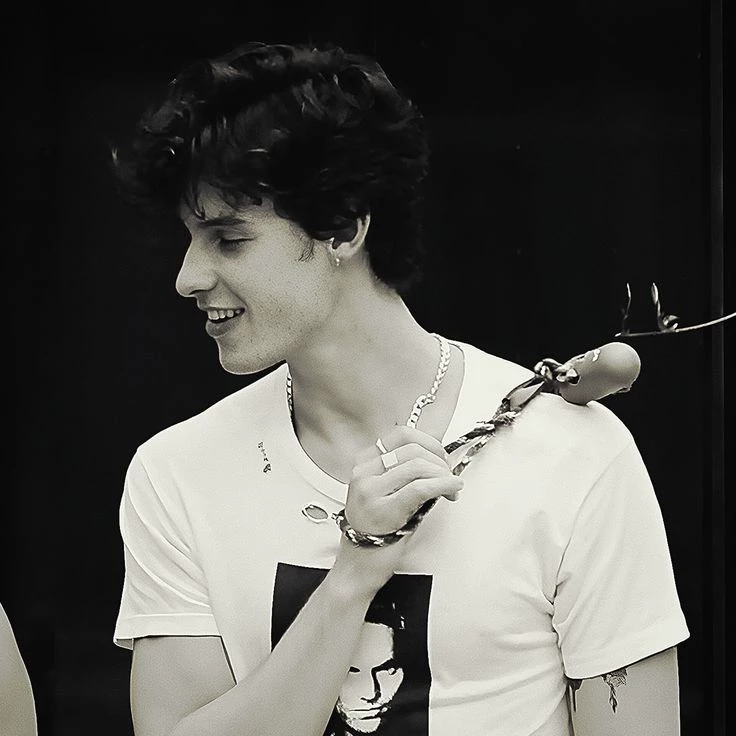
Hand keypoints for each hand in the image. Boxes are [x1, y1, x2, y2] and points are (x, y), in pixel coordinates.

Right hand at [333, 426, 462, 595]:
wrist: (359, 564)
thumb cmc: (379, 528)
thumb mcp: (390, 490)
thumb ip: (408, 470)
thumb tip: (439, 454)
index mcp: (364, 462)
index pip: (402, 434)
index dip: (430, 442)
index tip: (442, 458)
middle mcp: (363, 472)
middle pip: (413, 449)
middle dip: (441, 460)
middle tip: (450, 477)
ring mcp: (370, 490)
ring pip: (418, 466)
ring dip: (444, 475)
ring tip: (451, 489)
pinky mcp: (382, 509)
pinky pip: (420, 487)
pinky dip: (443, 485)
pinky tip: (452, 490)